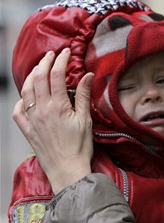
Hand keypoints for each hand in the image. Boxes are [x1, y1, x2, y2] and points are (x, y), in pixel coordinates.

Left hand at [12, 48, 93, 193]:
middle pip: (38, 78)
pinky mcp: (26, 129)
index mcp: (58, 106)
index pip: (57, 75)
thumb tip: (88, 76)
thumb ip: (84, 96)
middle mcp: (41, 110)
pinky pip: (17, 110)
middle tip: (52, 55)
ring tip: (39, 68)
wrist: (66, 169)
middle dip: (45, 62)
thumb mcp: (86, 119)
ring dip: (32, 75)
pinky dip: (21, 99)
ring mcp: (31, 119)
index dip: (61, 60)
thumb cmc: (79, 147)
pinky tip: (27, 96)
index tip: (67, 52)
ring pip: (26, 90)